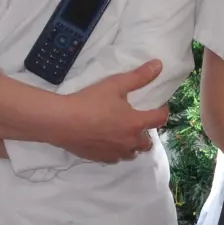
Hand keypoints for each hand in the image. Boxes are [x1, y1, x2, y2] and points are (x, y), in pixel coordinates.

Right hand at [54, 60, 169, 162]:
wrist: (61, 121)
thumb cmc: (89, 101)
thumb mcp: (115, 84)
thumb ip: (139, 76)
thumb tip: (159, 65)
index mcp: (136, 123)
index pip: (160, 119)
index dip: (162, 111)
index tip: (159, 106)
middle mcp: (129, 142)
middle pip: (148, 143)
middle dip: (147, 132)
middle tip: (138, 122)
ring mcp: (115, 152)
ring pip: (132, 153)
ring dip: (133, 145)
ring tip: (124, 133)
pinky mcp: (100, 159)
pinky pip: (116, 158)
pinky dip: (117, 151)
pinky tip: (109, 142)